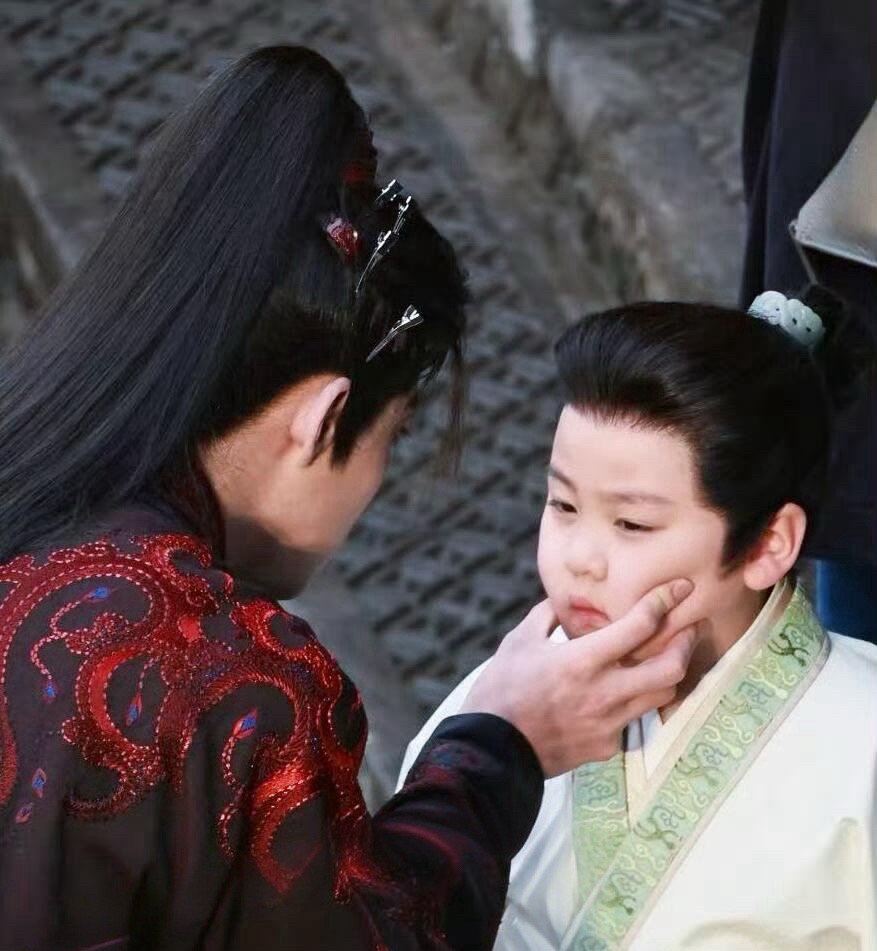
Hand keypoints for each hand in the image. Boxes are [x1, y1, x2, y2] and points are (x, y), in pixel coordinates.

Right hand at [459, 580, 698, 776]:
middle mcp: (604, 692)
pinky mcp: (606, 746)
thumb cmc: (501, 690)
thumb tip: (560, 602)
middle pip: (670, 668)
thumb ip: (546, 617)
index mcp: (582, 660)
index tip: (679, 588)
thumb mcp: (519, 642)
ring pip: (661, 697)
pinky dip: (633, 701)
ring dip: (668, 673)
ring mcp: (609, 723)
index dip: (664, 602)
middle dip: (686, 642)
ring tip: (667, 655)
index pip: (639, 626)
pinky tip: (625, 691)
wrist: (491, 750)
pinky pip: (632, 719)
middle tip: (690, 626)